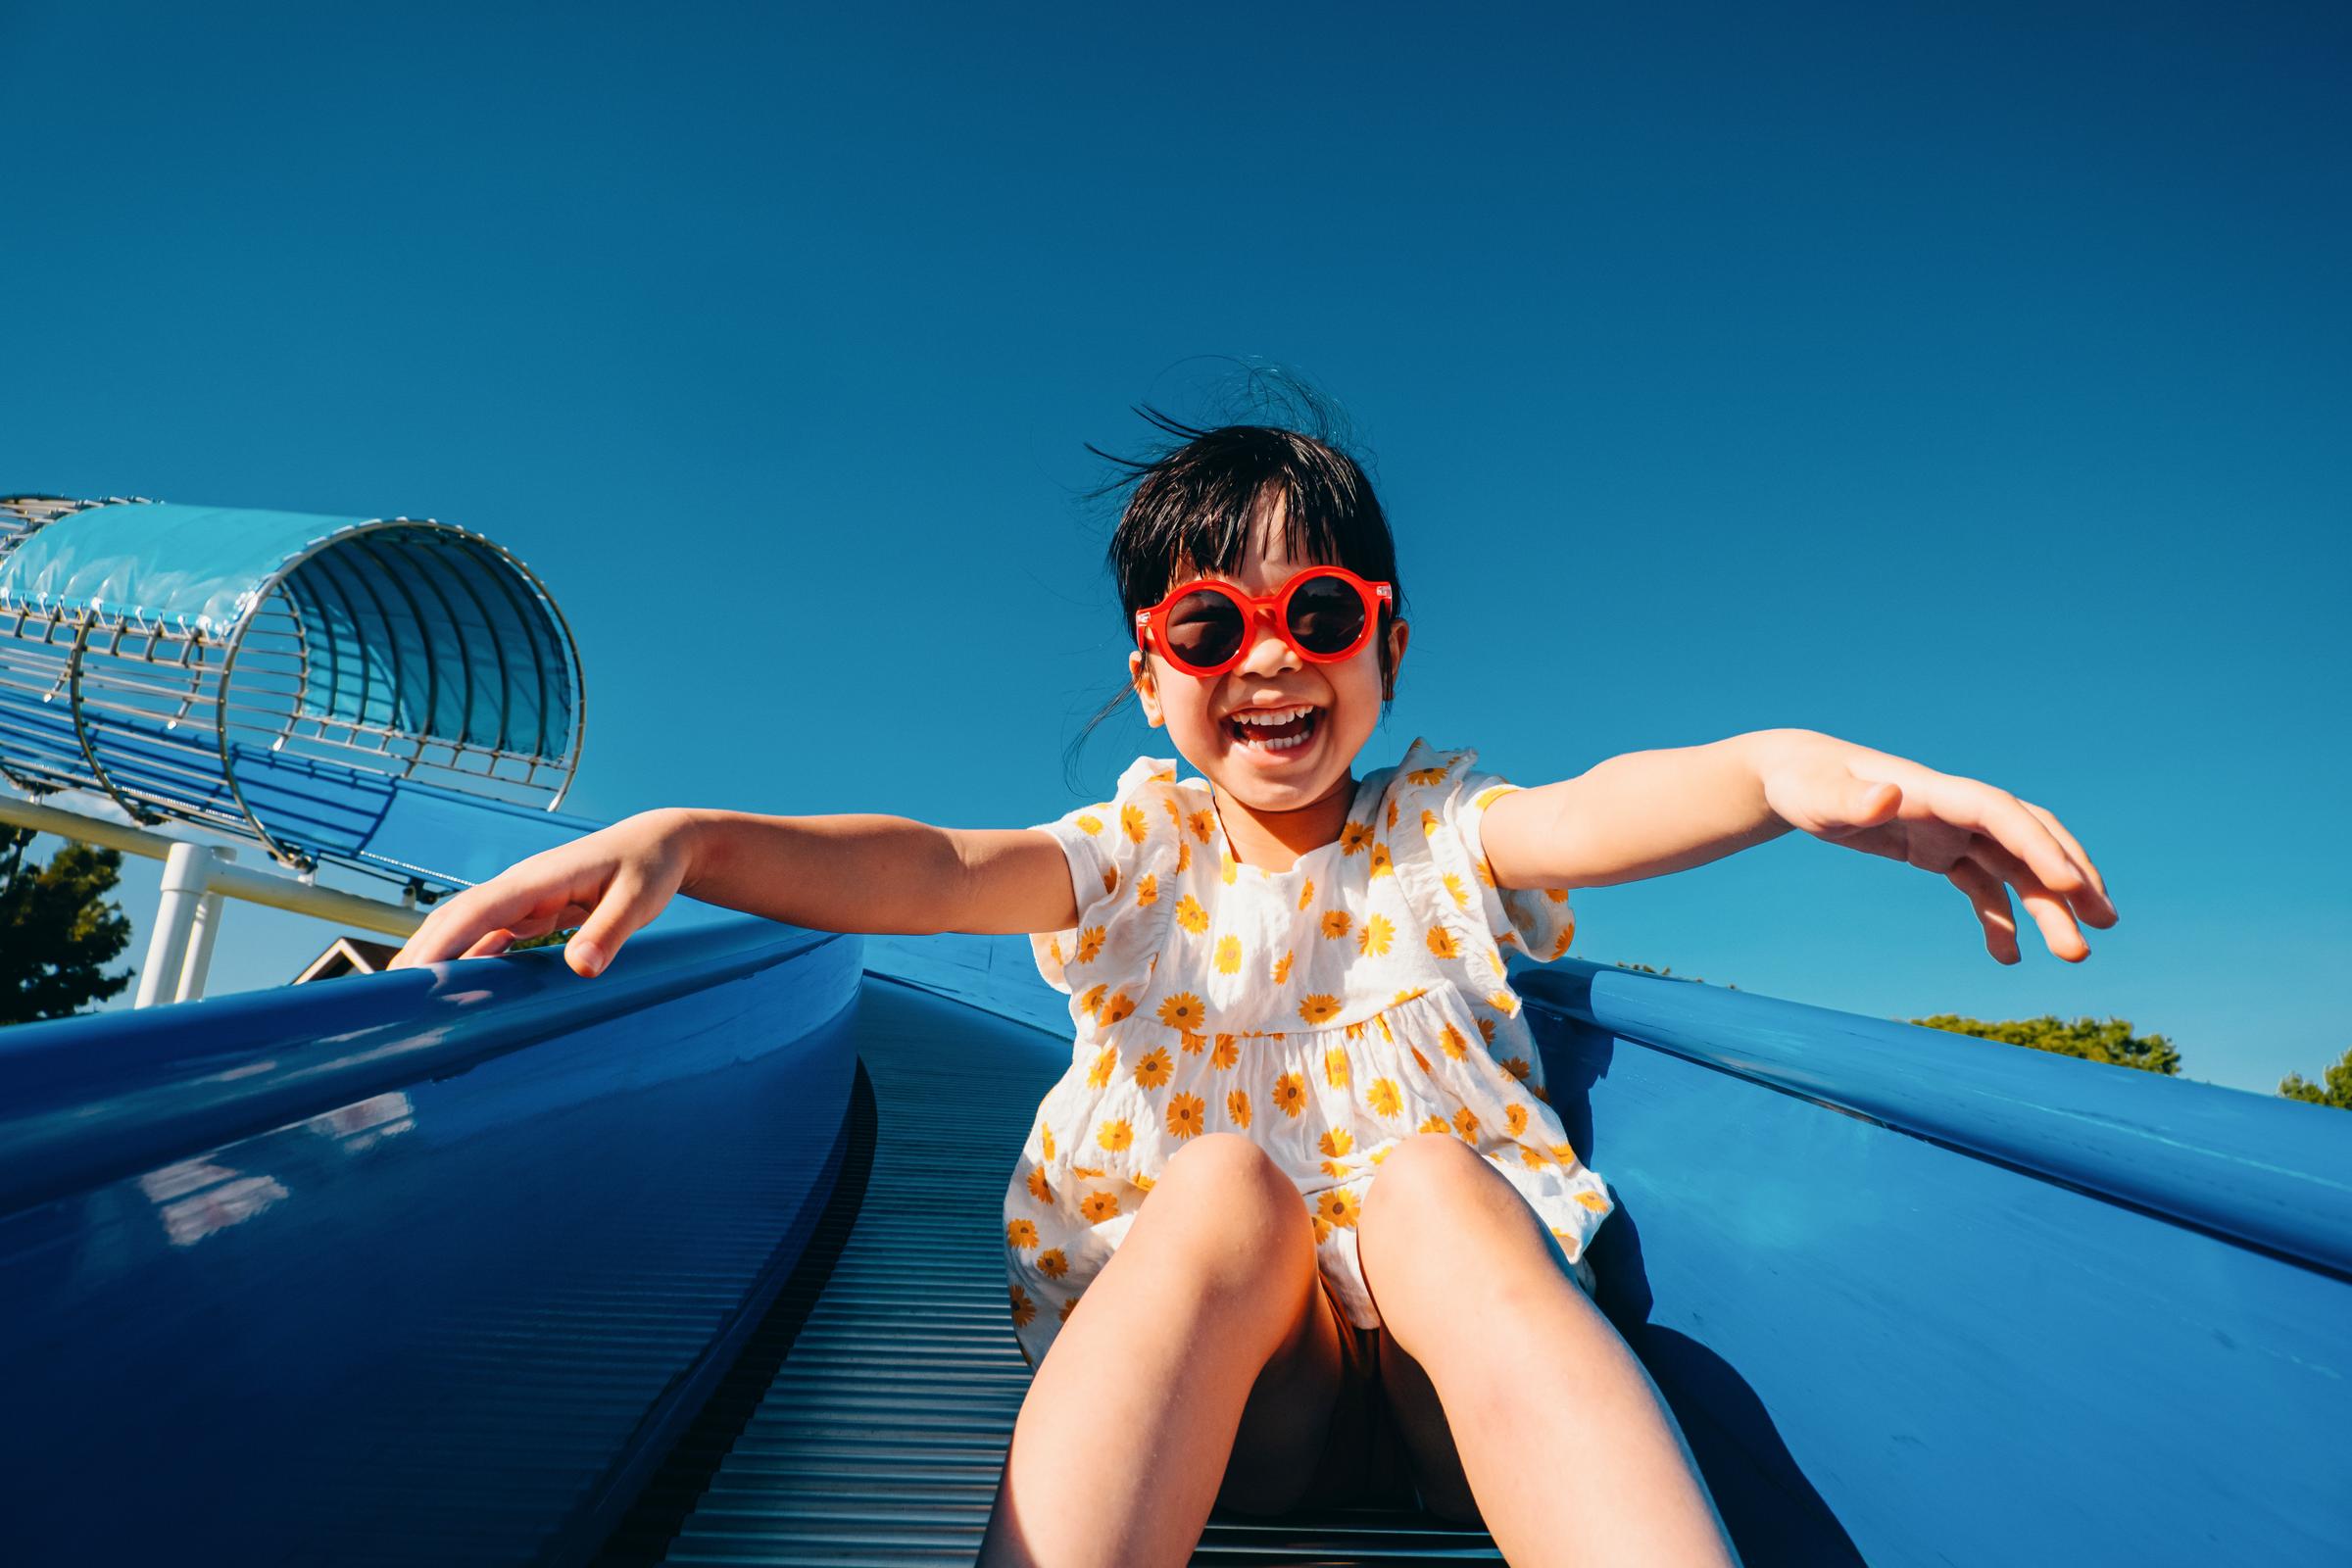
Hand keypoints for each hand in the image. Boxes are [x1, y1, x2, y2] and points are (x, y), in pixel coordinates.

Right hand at [388, 809, 695, 977]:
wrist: (658, 843)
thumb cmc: (649, 868)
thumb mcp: (639, 901)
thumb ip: (609, 932)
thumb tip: (581, 969)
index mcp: (537, 879)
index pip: (476, 912)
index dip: (441, 944)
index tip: (412, 978)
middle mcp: (519, 887)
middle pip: (455, 921)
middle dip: (421, 958)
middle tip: (392, 1006)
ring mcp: (521, 899)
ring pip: (464, 929)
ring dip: (436, 961)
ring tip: (409, 1007)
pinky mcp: (530, 912)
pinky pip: (487, 938)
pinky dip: (467, 962)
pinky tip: (455, 992)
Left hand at [1757, 734, 2117, 963]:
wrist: (1795, 777)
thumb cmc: (1804, 782)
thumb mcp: (1818, 794)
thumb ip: (1852, 799)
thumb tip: (1885, 797)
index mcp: (1934, 792)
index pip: (2000, 814)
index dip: (2037, 845)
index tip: (2069, 885)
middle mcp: (1953, 809)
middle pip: (2026, 839)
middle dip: (2068, 877)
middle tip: (2104, 924)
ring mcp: (1949, 830)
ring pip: (2014, 868)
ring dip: (2048, 906)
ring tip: (2075, 953)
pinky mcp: (1938, 851)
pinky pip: (1981, 886)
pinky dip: (1999, 919)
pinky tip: (2008, 957)